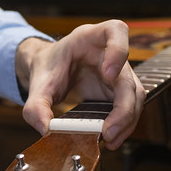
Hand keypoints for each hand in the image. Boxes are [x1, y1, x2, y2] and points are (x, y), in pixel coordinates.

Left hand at [16, 20, 143, 149]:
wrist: (49, 70)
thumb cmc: (49, 67)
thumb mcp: (38, 82)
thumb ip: (36, 105)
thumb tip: (45, 129)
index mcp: (90, 37)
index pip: (116, 30)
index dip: (118, 51)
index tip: (108, 74)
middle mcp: (110, 54)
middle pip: (129, 78)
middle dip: (124, 108)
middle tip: (107, 131)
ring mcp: (118, 73)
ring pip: (135, 97)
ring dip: (127, 121)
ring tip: (109, 140)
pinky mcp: (117, 91)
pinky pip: (129, 108)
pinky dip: (123, 125)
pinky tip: (110, 139)